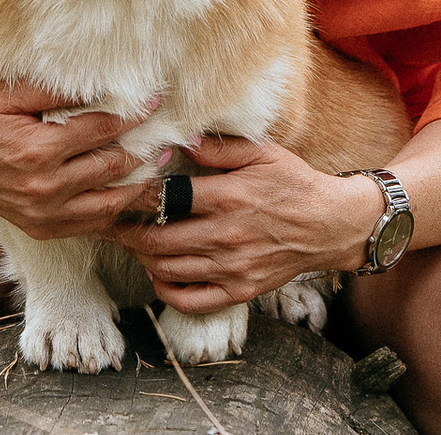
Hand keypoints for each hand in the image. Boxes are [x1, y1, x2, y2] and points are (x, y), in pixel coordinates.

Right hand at [0, 69, 156, 241]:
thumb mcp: (11, 95)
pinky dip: (114, 214)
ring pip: (107, 204)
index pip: (101, 129)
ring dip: (138, 188)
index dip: (133, 115)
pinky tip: (130, 198)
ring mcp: (44, 213)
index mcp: (39, 149)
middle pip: (111, 167)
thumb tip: (99, 84)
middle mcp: (45, 187)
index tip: (155, 102)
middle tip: (170, 136)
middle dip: (144, 150)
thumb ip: (55, 92)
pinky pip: (89, 225)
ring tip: (161, 170)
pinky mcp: (42, 228)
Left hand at [107, 135, 388, 313]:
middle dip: (127, 232)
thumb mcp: (263, 152)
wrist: (329, 225)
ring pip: (168, 269)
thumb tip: (183, 140)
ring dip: (141, 258)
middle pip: (158, 239)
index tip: (119, 191)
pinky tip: (157, 274)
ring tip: (129, 243)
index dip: (135, 196)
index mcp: (229, 196)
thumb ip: (220, 148)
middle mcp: (226, 235)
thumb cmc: (294, 183)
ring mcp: (232, 268)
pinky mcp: (239, 291)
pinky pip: (191, 300)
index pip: (165, 198)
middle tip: (110, 222)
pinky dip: (165, 290)